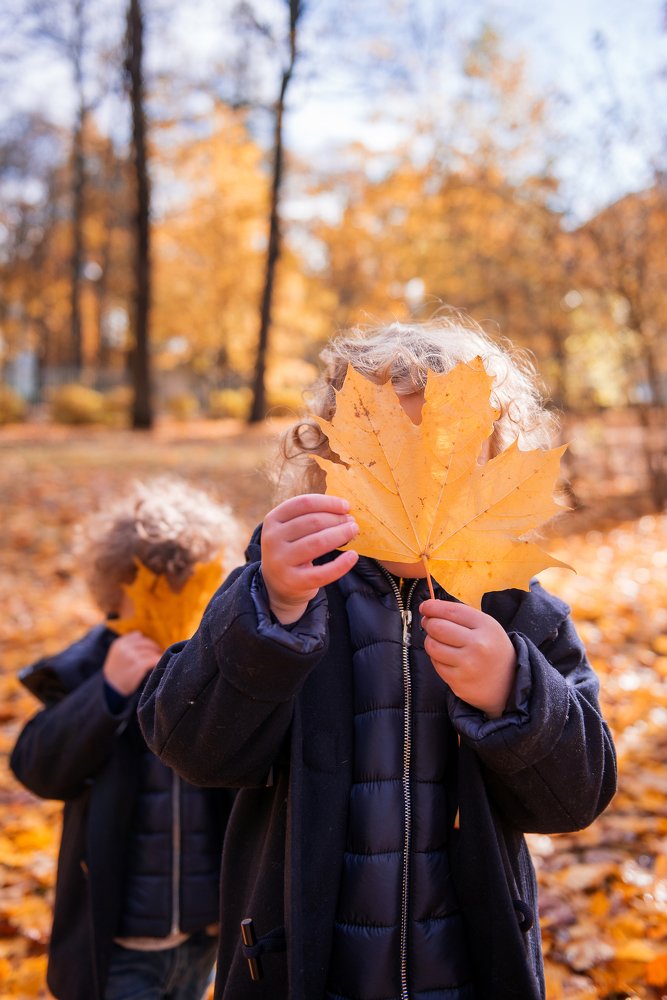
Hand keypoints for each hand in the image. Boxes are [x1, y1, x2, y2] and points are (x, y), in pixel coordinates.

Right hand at [103, 631, 162, 695]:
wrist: (111, 689)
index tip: (151, 647)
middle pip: (146, 643)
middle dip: (154, 648)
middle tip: (159, 653)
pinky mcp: (138, 665)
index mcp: (119, 643)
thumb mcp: (116, 654)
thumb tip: (140, 634)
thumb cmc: (116, 672)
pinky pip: (153, 660)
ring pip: (151, 652)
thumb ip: (127, 643)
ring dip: (157, 655)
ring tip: (159, 660)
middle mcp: (124, 648)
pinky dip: (158, 661)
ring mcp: (131, 656)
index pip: (137, 636)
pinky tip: (159, 664)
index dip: (146, 642)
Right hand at [261, 493, 358, 623]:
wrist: (277, 583)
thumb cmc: (292, 548)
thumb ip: (311, 517)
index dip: (328, 502)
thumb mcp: (291, 529)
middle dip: (337, 519)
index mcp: (273, 519)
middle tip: (352, 522)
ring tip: (353, 531)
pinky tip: (353, 556)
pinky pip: (322, 572)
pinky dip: (341, 564)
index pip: (304, 503)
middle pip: (313, 521)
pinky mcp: (292, 581)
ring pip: (318, 542)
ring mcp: (280, 561)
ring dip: (341, 534)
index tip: (346, 506)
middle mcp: (272, 539)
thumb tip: (344, 511)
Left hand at [419, 600, 516, 717]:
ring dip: (431, 641)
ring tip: (439, 641)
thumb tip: (428, 610)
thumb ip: (460, 616)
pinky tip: (447, 658)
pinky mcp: (458, 682)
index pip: (451, 611)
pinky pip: (435, 664)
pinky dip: (436, 658)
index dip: (433, 607)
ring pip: (432, 646)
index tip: (425, 607)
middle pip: (437, 627)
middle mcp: (478, 645)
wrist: (510, 684)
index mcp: (486, 626)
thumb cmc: (492, 649)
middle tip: (429, 624)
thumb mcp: (486, 627)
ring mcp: (467, 665)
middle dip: (429, 623)